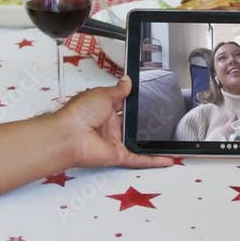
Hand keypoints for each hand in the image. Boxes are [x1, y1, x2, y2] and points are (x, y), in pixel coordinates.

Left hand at [54, 77, 173, 168]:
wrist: (69, 135)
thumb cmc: (78, 113)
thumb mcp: (102, 94)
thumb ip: (119, 90)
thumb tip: (127, 81)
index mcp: (105, 109)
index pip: (124, 105)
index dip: (136, 103)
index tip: (149, 99)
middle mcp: (110, 126)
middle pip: (133, 124)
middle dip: (146, 121)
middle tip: (163, 116)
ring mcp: (114, 141)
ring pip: (139, 142)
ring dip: (153, 141)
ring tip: (170, 137)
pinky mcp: (118, 155)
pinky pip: (139, 159)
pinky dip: (153, 160)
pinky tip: (167, 158)